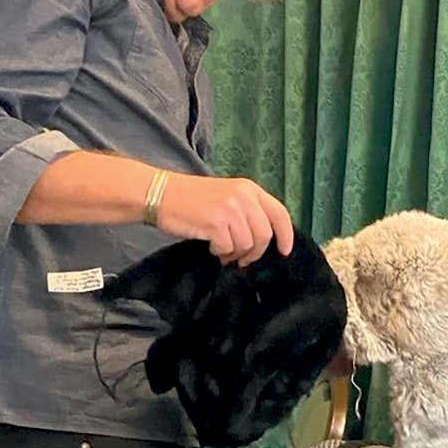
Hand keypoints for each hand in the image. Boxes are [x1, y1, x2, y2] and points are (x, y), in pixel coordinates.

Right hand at [156, 174, 293, 265]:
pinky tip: (210, 246)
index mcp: (249, 189)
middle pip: (264, 235)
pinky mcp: (215, 223)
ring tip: (221, 248)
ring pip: (247, 245)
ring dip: (234, 253)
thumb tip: (265, 240)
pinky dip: (220, 252)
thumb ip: (248, 211)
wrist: (161, 194)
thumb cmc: (193, 199)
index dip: (286, 235)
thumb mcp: (228, 195)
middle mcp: (243, 197)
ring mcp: (230, 209)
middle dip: (255, 253)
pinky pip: (228, 249)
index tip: (284, 251)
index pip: (279, 213)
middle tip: (241, 258)